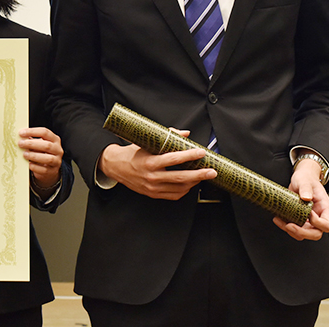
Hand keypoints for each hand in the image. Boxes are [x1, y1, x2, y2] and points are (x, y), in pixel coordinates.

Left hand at [18, 127, 62, 189]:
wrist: (49, 168)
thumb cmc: (42, 153)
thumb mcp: (39, 144)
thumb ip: (32, 140)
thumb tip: (20, 137)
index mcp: (55, 139)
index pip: (45, 132)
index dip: (32, 132)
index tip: (21, 133)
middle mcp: (58, 149)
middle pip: (47, 145)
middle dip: (32, 144)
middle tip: (20, 144)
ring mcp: (57, 161)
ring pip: (48, 158)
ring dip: (34, 156)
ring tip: (24, 154)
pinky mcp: (53, 171)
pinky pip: (44, 170)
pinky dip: (35, 167)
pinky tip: (29, 164)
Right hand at [99, 131, 215, 199]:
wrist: (116, 167)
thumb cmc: (132, 153)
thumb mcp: (146, 143)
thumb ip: (166, 137)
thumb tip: (184, 134)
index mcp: (149, 162)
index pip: (173, 159)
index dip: (189, 155)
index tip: (201, 152)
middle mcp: (151, 177)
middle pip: (180, 177)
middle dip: (199, 175)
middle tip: (212, 171)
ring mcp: (153, 188)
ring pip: (179, 188)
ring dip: (194, 182)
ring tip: (203, 176)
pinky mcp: (153, 194)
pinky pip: (174, 195)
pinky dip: (184, 190)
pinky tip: (190, 184)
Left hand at [274, 158, 328, 240]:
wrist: (301, 178)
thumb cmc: (306, 179)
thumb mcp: (305, 181)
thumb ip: (306, 188)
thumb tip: (306, 197)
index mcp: (324, 208)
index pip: (326, 224)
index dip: (317, 223)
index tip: (308, 213)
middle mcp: (318, 216)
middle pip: (316, 234)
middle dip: (303, 233)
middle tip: (289, 226)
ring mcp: (309, 219)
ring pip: (304, 233)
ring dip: (292, 232)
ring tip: (281, 223)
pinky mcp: (299, 218)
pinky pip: (295, 228)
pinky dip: (286, 226)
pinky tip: (278, 220)